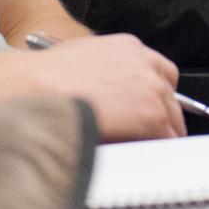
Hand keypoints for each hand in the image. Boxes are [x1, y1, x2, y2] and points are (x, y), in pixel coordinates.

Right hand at [27, 33, 185, 140]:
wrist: (35, 90)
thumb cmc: (45, 80)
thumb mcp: (82, 61)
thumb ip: (106, 74)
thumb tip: (107, 96)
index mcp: (129, 48)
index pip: (159, 72)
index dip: (153, 95)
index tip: (147, 110)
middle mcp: (147, 65)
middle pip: (170, 96)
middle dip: (160, 117)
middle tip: (145, 137)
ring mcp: (153, 89)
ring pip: (172, 118)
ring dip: (160, 135)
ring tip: (141, 152)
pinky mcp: (152, 116)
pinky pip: (168, 139)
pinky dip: (158, 151)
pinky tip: (142, 160)